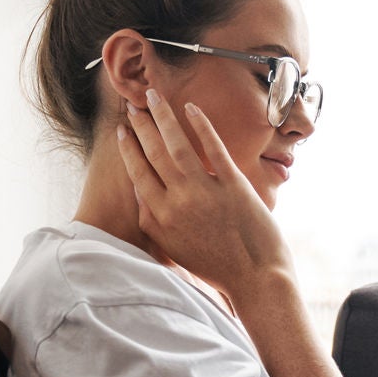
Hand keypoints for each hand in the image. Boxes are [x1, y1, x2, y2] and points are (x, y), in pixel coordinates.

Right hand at [115, 89, 294, 299]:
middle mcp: (177, 202)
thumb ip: (154, 222)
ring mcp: (205, 191)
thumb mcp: (173, 249)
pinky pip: (213, 148)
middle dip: (141, 125)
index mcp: (160, 218)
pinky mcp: (233, 185)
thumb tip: (140, 193)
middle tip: (133, 105)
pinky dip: (201, 125)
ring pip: (176, 144)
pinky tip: (190, 108)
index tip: (122, 130)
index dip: (128, 148)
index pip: (137, 173)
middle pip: (153, 153)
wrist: (255, 280)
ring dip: (162, 116)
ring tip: (153, 96)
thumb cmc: (216, 268)